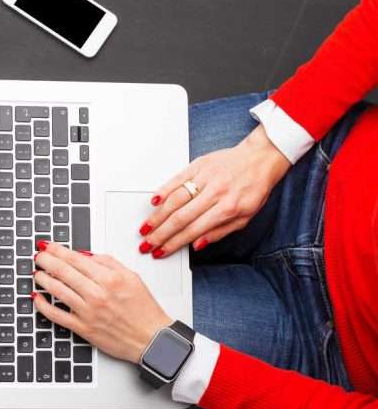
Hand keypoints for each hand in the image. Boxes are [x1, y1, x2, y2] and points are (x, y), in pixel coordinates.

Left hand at [31, 241, 170, 363]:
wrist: (151, 338)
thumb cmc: (144, 310)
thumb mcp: (131, 277)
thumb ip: (108, 262)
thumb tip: (84, 255)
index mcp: (109, 279)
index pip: (75, 259)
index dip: (57, 250)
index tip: (48, 246)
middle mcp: (97, 294)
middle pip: (62, 271)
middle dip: (46, 260)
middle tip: (39, 256)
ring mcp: (88, 312)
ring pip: (57, 290)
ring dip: (42, 279)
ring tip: (37, 273)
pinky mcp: (83, 328)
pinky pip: (56, 315)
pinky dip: (43, 305)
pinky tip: (37, 297)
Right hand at [140, 124, 290, 256]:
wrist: (261, 158)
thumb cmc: (254, 188)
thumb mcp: (246, 217)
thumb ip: (220, 232)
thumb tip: (198, 244)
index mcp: (228, 208)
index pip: (193, 230)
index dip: (174, 243)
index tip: (161, 251)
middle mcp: (215, 193)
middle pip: (180, 217)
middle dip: (160, 234)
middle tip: (147, 243)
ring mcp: (206, 177)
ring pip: (175, 199)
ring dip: (157, 216)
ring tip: (146, 228)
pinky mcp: (199, 164)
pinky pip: (177, 178)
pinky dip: (163, 190)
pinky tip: (153, 201)